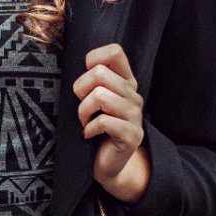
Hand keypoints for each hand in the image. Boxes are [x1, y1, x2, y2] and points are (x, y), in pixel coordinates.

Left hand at [74, 43, 148, 198]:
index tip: (86, 80)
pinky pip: (103, 121)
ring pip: (99, 96)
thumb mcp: (94, 100)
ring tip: (85, 122)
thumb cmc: (96, 128)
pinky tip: (89, 135)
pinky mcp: (132, 136)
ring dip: (83, 112)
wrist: (109, 164)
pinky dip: (89, 129)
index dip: (93, 59)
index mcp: (126, 82)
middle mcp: (134, 95)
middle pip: (99, 73)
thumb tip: (80, 64)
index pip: (115, 51)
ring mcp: (135, 116)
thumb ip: (92, 80)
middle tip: (82, 107)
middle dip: (80, 90)